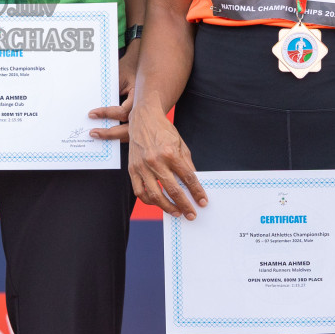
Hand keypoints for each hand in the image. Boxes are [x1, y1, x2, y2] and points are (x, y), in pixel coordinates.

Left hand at [86, 37, 142, 140]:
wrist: (139, 65)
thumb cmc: (128, 70)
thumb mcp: (118, 77)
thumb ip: (110, 91)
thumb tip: (96, 103)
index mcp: (140, 95)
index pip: (123, 111)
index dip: (108, 113)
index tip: (92, 114)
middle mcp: (144, 108)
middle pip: (129, 128)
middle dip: (110, 133)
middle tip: (93, 133)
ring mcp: (145, 115)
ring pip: (131, 132)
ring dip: (115, 136)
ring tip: (98, 136)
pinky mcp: (142, 118)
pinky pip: (131, 129)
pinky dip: (120, 133)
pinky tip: (108, 135)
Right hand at [126, 99, 206, 219]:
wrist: (143, 119)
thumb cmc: (164, 131)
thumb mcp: (181, 144)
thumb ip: (187, 165)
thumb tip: (194, 184)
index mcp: (170, 153)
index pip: (188, 178)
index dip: (197, 192)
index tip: (202, 202)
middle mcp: (155, 160)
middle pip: (172, 189)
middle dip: (184, 205)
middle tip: (192, 214)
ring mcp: (142, 166)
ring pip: (154, 195)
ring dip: (167, 207)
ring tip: (176, 212)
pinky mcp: (132, 169)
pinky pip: (139, 191)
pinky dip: (149, 201)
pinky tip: (158, 203)